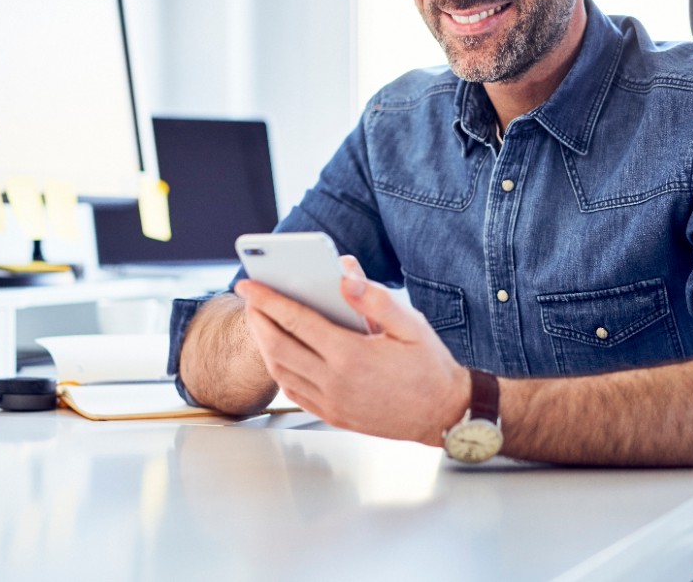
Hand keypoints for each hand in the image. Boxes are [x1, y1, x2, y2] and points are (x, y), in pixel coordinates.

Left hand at [237, 256, 468, 446]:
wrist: (443, 413)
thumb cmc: (429, 366)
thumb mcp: (410, 323)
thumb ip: (375, 298)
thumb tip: (344, 276)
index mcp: (351, 355)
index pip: (296, 321)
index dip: (268, 299)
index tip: (250, 284)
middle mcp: (335, 382)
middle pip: (278, 347)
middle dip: (257, 320)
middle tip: (249, 298)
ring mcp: (332, 403)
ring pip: (281, 372)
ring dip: (264, 344)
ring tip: (260, 322)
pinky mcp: (333, 416)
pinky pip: (293, 391)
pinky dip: (279, 369)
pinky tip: (279, 353)